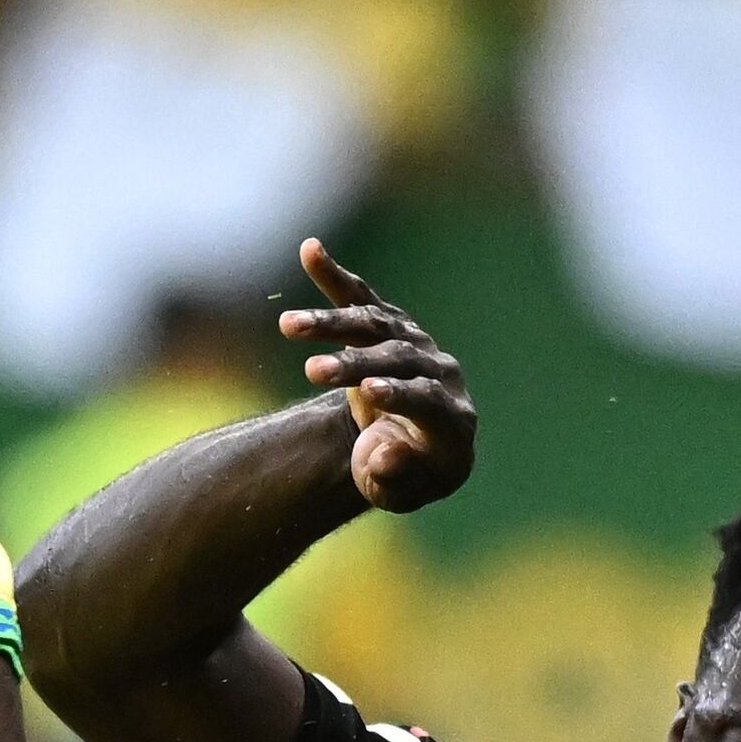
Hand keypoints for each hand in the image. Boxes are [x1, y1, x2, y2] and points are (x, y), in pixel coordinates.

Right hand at [283, 237, 474, 513]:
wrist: (410, 444)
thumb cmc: (403, 474)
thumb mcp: (398, 491)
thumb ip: (392, 478)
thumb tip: (383, 455)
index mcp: (453, 420)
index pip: (428, 399)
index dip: (400, 395)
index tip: (368, 393)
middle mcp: (441, 373)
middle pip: (398, 360)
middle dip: (355, 366)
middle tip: (312, 372)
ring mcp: (417, 345)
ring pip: (376, 326)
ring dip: (332, 324)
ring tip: (288, 325)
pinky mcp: (390, 327)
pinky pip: (362, 299)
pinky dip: (335, 277)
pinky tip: (310, 250)